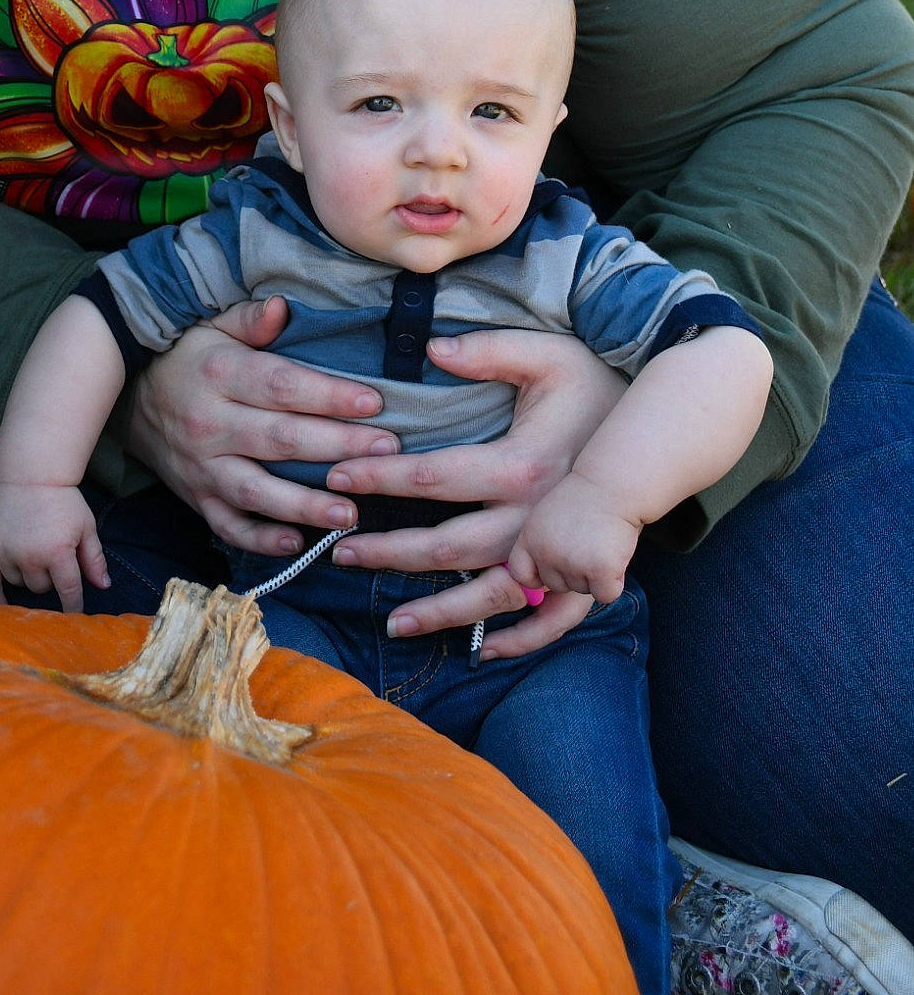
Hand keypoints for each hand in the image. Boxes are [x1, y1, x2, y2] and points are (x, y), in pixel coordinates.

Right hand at [0, 482, 108, 613]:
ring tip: (34, 554)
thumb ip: (94, 558)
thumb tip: (104, 587)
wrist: (30, 475)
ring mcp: (6, 553)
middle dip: (50, 579)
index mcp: (57, 552)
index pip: (68, 591)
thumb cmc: (63, 501)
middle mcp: (30, 557)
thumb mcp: (86, 526)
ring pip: (19, 584)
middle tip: (53, 557)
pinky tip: (2, 607)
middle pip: (41, 588)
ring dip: (28, 577)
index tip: (76, 616)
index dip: (73, 605)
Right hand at [125, 295, 399, 553]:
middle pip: (280, 440)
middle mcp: (209, 424)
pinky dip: (261, 540)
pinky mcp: (196, 498)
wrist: (125, 399)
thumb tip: (282, 307)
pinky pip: (229, 525)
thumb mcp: (211, 326)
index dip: (329, 395)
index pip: (281, 386)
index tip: (374, 402)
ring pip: (258, 491)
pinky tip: (299, 543)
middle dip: (337, 447)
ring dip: (306, 506)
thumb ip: (249, 320)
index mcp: (219, 374)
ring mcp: (201, 467)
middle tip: (387, 452)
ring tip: (352, 513)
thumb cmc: (187, 358)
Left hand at [324, 329, 623, 643]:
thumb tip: (431, 347)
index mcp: (520, 465)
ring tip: (393, 624)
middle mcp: (534, 517)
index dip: (379, 477)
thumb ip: (488, 351)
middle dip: (389, 552)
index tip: (338, 477)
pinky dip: (517, 640)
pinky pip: (549, 621)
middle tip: (341, 554)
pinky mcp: (583, 571)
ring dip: (440, 612)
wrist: (660, 425)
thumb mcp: (546, 354)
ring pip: (489, 595)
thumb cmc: (598, 385)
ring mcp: (560, 551)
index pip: (432, 477)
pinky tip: (482, 652)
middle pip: (448, 546)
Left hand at [506, 471, 639, 607]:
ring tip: (601, 542)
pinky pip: (606, 594)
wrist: (613, 484)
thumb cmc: (585, 500)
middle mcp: (546, 553)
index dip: (537, 576)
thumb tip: (541, 586)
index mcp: (530, 538)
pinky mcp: (600, 569)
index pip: (521, 574)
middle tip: (589, 543)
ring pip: (583, 590)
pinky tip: (615, 555)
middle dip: (574, 572)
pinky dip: (614, 582)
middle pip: (557, 586)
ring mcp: (572, 562)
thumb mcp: (549, 517)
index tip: (555, 567)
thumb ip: (542, 545)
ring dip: (595, 574)